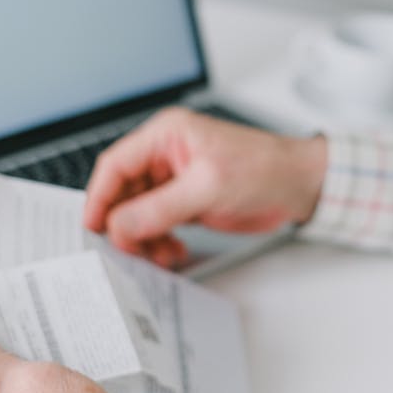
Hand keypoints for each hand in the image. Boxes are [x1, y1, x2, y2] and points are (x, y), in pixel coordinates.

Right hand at [84, 107, 326, 265]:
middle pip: (124, 192)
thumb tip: (118, 226)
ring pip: (139, 213)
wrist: (300, 186)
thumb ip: (159, 208)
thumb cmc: (264, 169)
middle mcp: (166, 156)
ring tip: (159, 256)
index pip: (116, 164)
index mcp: (166, 135)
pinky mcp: (187, 202)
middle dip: (124, 224)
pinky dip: (159, 242)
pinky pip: (158, 225)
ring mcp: (176, 181)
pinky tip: (173, 253)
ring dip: (143, 238)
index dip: (99, 197)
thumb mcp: (207, 188)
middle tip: (128, 252)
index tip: (92, 227)